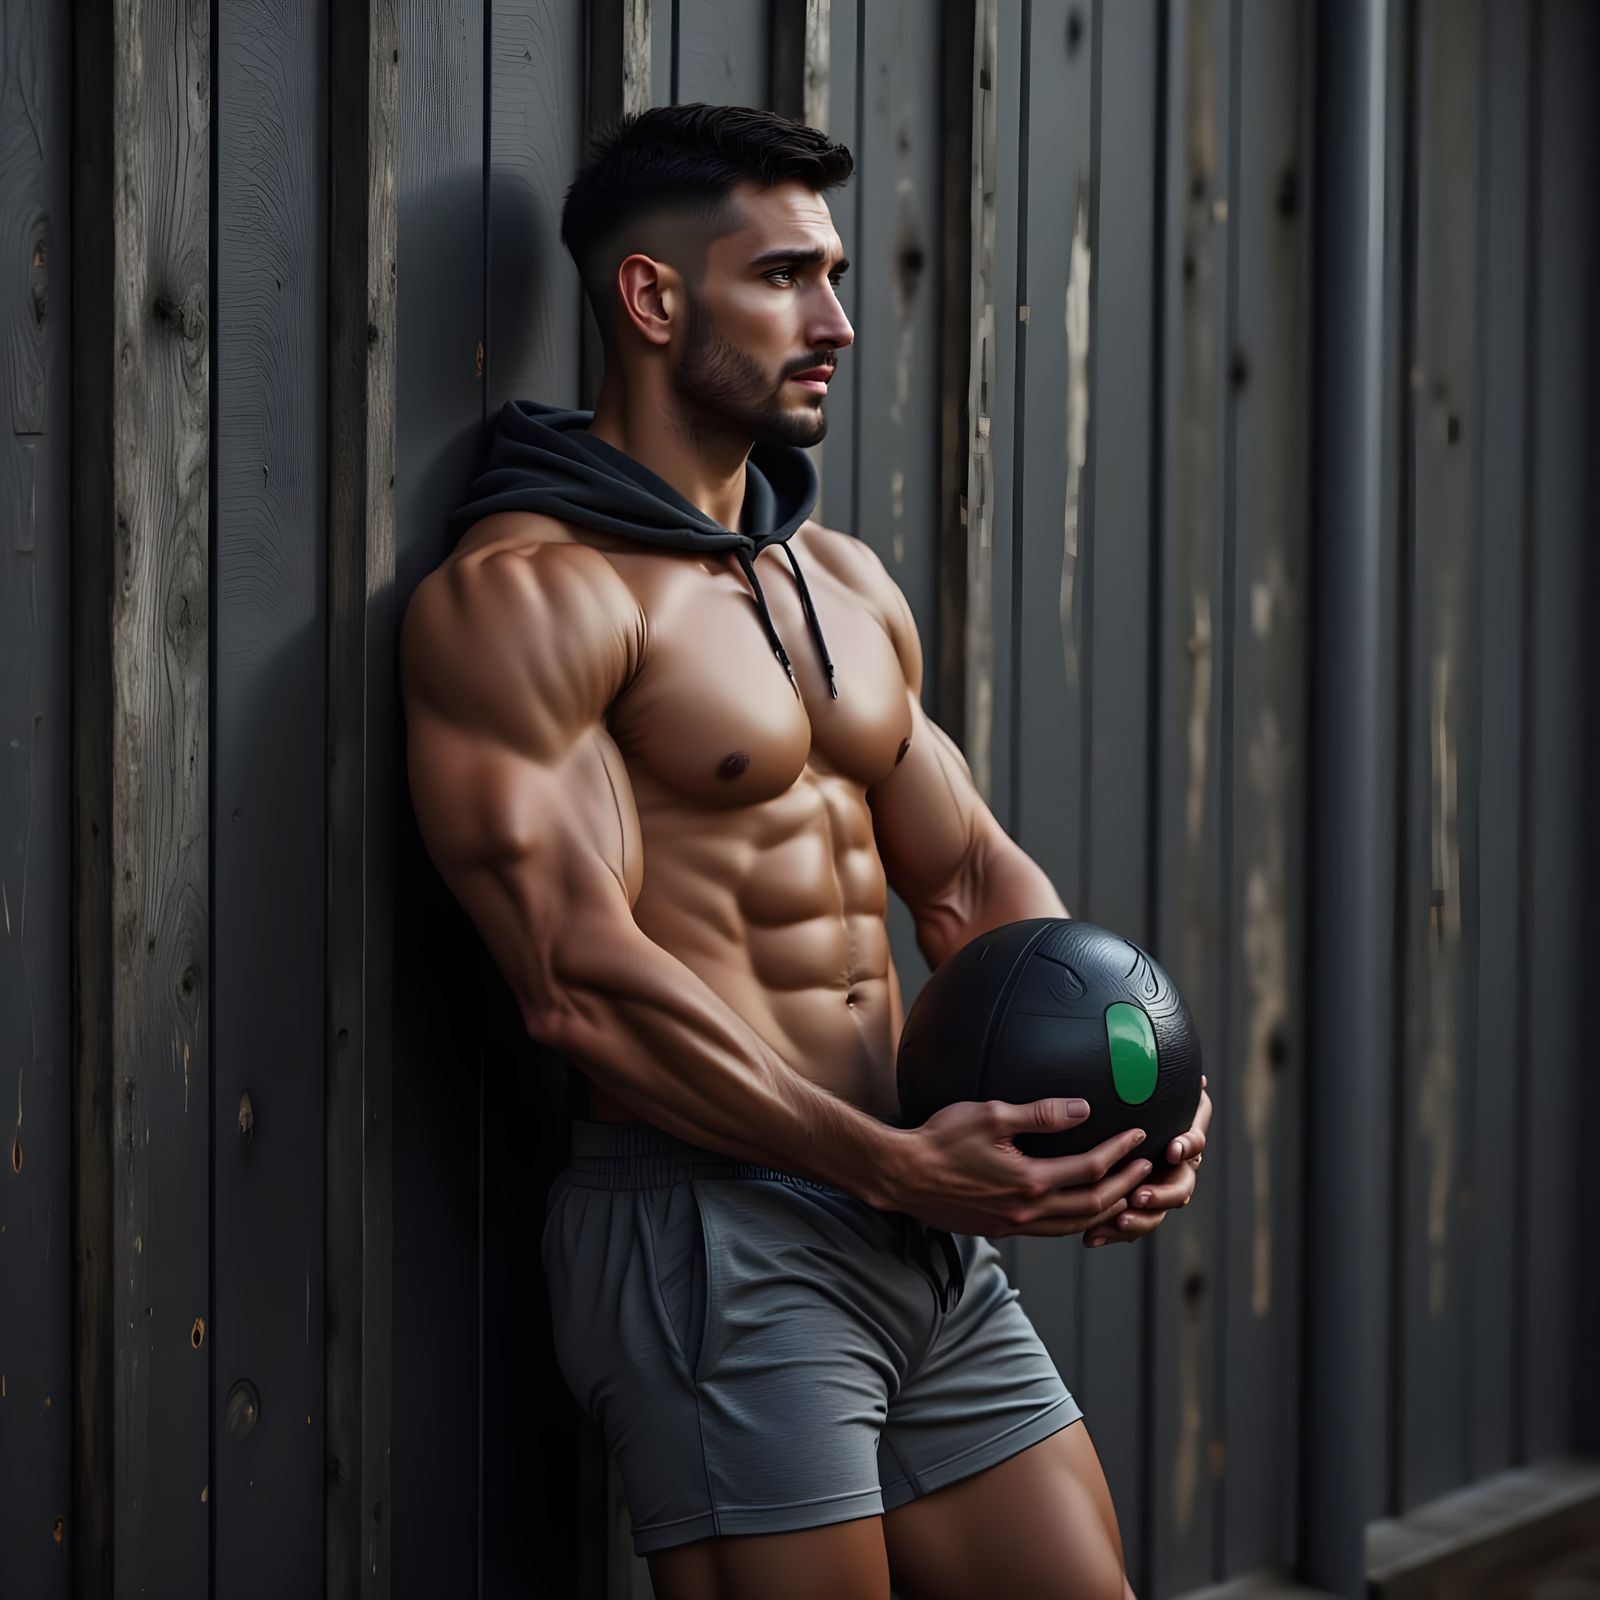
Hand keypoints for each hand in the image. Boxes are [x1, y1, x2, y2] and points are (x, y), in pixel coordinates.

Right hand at [884, 1097, 1155, 1238]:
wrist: (901, 1176)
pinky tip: (1078, 1208)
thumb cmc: (940, 1140)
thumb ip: (1039, 1114)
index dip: (1119, 1152)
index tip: (1137, 1136)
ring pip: (1075, 1226)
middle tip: (1146, 1167)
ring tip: (1125, 1192)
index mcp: (1029, 1181)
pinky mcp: (1000, 1230)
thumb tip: (1082, 1108)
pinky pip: (1052, 1231)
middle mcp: (1027, 1211)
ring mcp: (1013, 1225)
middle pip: (1093, 1206)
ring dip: (1105, 1210)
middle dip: (1125, 1185)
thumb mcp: (990, 1115)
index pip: (1090, 1169)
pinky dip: (1076, 1221)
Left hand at [1082, 1076, 1210, 1247]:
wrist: (1104, 1122)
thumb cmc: (1134, 1101)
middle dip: (1162, 1194)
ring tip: (1118, 1221)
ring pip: (1157, 1213)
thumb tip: (1198, 1080)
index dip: (1188, 1146)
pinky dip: (1114, 1231)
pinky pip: (1129, 1223)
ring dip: (1140, 1219)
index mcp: (1182, 1138)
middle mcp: (1175, 1167)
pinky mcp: (1132, 1207)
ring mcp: (1156, 1189)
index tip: (1173, 1149)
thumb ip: (1161, 1087)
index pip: (1194, 1142)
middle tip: (1140, 1194)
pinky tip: (1092, 1237)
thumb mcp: (1145, 1091)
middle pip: (1181, 1187)